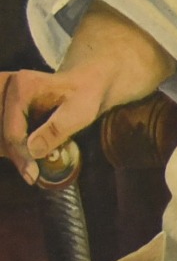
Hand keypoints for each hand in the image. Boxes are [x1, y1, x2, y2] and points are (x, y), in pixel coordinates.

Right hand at [0, 66, 111, 185]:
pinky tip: (23, 153)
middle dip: (13, 153)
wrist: (81, 85)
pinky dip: (8, 143)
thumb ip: (55, 130)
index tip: (32, 175)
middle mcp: (4, 85)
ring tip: (28, 163)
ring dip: (8, 150)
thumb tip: (32, 151)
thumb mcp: (77, 114)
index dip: (22, 156)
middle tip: (30, 172)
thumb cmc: (83, 98)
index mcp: (22, 86)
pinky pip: (0, 128)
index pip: (12, 131)